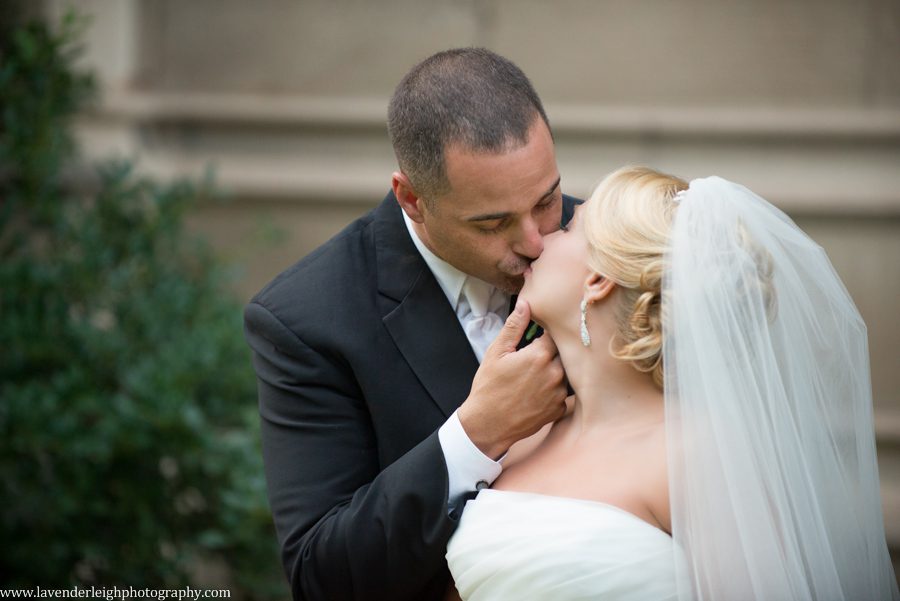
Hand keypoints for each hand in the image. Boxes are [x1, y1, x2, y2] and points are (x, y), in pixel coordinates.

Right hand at [458, 299, 567, 459]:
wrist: (488, 425)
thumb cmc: (489, 387)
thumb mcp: (496, 353)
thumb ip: (514, 327)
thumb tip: (525, 304)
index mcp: (540, 356)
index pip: (554, 336)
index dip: (544, 337)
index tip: (535, 340)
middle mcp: (555, 374)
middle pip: (563, 354)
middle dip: (550, 354)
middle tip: (532, 360)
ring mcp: (559, 394)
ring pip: (565, 374)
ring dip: (554, 372)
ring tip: (534, 377)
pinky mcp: (558, 410)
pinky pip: (563, 394)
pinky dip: (553, 391)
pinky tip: (536, 394)